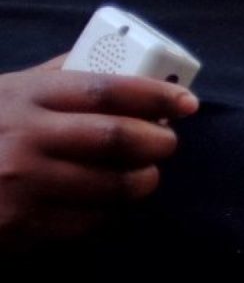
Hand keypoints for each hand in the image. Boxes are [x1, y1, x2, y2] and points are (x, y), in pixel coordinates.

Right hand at [0, 56, 197, 253]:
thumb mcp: (1, 93)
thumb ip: (49, 78)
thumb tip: (104, 57)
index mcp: (23, 96)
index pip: (103, 89)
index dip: (154, 95)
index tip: (186, 103)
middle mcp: (25, 137)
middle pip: (119, 138)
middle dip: (158, 141)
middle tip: (167, 143)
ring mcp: (26, 183)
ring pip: (115, 185)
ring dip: (143, 181)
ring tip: (144, 175)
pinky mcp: (26, 225)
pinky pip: (93, 221)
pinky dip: (111, 213)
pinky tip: (107, 204)